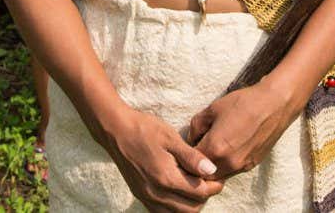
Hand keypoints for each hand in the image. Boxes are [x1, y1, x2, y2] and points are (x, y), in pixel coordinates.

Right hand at [102, 106, 223, 211]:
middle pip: (191, 209)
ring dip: (190, 204)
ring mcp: (147, 197)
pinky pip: (162, 212)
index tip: (217, 176)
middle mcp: (156, 193)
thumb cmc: (145, 129)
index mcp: (166, 178)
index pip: (199, 193)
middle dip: (204, 197)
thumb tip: (212, 170)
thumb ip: (192, 157)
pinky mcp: (141, 196)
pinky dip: (175, 207)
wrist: (116, 131)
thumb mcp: (171, 137)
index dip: (213, 186)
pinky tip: (178, 190)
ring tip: (193, 185)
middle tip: (208, 181)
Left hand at [188, 79, 300, 178]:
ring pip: (218, 176)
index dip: (185, 156)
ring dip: (211, 168)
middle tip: (195, 152)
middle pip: (203, 175)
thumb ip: (196, 127)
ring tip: (210, 150)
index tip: (183, 149)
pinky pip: (232, 171)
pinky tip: (226, 150)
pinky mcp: (252, 165)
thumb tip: (191, 139)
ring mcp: (241, 165)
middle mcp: (228, 162)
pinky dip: (225, 165)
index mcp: (215, 148)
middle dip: (197, 166)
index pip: (191, 163)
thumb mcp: (212, 109)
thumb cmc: (242, 103)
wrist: (274, 105)